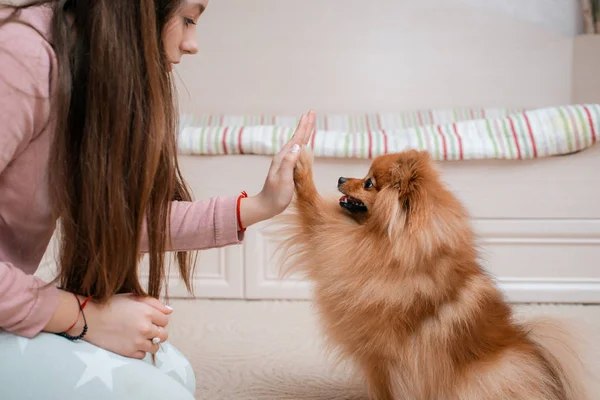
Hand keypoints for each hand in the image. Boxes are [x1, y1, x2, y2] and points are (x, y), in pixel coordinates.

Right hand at [75, 294, 171, 358]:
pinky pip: (143, 355)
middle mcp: (145, 328)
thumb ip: (154, 303)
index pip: (165, 320)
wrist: (89, 318)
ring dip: (150, 343)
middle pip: (164, 335)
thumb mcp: (133, 297)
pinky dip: (139, 350)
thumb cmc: (111, 305)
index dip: (158, 319)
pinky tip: (131, 343)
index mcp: (147, 312)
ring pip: (155, 347)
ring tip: (139, 337)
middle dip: (157, 332)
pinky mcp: (128, 352)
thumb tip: (170, 311)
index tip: (149, 319)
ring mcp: (137, 341)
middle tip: (146, 329)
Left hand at [239, 110, 315, 227]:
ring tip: (309, 124)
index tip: (309, 114)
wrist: (266, 206)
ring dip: (304, 133)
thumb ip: (289, 162)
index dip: (304, 127)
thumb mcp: (283, 180)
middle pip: (297, 138)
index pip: (296, 139)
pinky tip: (304, 144)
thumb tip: (297, 146)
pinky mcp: (288, 169)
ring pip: (297, 144)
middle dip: (305, 126)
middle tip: (311, 113)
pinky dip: (303, 144)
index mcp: (283, 158)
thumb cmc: (275, 196)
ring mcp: (285, 163)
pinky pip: (297, 152)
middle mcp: (284, 158)